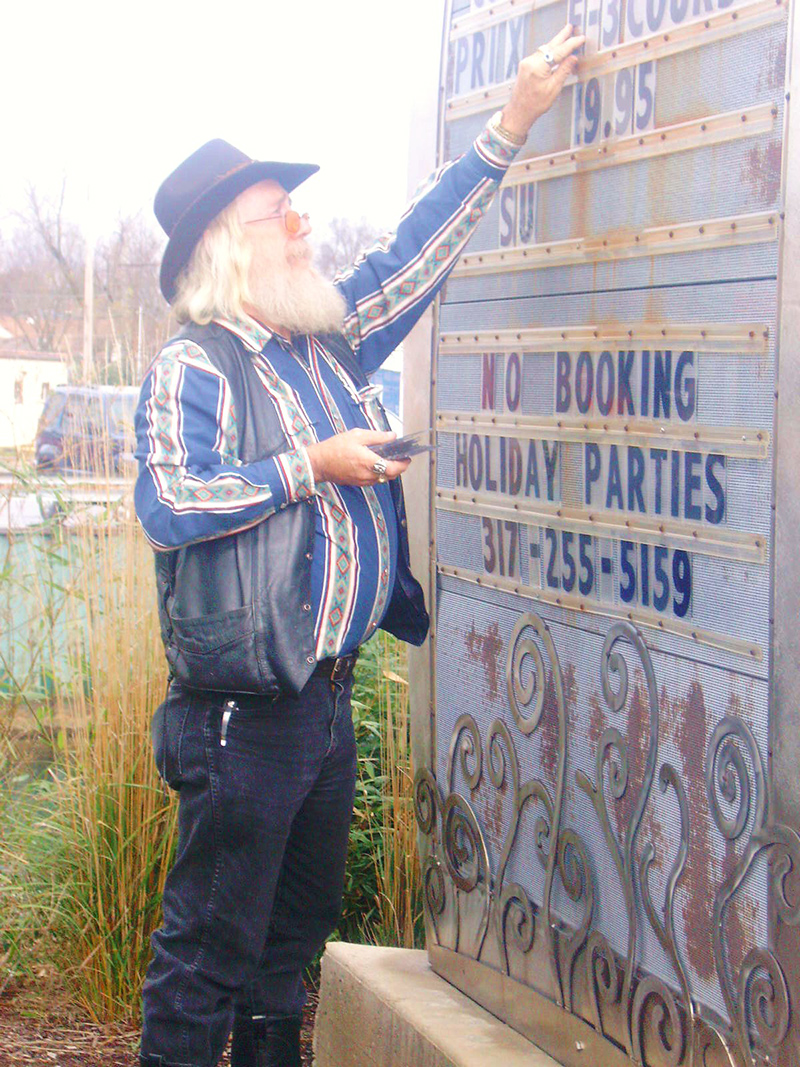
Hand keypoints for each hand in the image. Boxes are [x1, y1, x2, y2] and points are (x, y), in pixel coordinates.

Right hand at [306, 429, 410, 486]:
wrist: (319, 463)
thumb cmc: (335, 448)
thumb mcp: (357, 435)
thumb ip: (377, 436)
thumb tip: (392, 436)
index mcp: (369, 462)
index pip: (393, 469)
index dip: (403, 464)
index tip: (407, 458)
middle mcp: (368, 475)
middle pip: (391, 476)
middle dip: (398, 468)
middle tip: (401, 458)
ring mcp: (362, 481)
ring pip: (383, 479)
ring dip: (389, 471)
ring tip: (389, 459)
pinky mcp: (358, 484)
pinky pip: (374, 480)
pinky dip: (379, 473)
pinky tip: (376, 464)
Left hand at [500, 25, 585, 139]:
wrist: (519, 112)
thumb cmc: (535, 104)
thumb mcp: (553, 89)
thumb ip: (563, 71)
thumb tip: (573, 58)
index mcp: (538, 67)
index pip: (559, 51)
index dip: (571, 44)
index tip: (580, 38)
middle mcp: (530, 61)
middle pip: (550, 45)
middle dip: (561, 36)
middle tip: (570, 27)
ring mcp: (526, 62)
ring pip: (544, 49)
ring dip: (556, 43)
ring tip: (565, 35)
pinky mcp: (525, 65)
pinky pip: (540, 54)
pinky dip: (549, 51)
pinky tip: (555, 50)